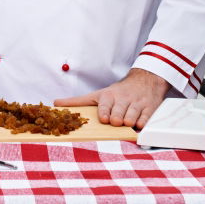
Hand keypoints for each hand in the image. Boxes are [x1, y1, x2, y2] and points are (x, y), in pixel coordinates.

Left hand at [53, 68, 169, 128]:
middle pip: (119, 113)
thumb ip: (77, 101)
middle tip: (116, 121)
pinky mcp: (149, 109)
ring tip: (127, 122)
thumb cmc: (117, 92)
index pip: (105, 104)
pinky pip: (146, 119)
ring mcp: (137, 104)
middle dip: (117, 119)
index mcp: (109, 96)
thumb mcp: (97, 94)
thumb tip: (55, 104)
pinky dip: (142, 123)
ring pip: (132, 117)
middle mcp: (123, 99)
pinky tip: (139, 123)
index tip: (104, 118)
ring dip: (129, 121)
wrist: (144, 81)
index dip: (105, 112)